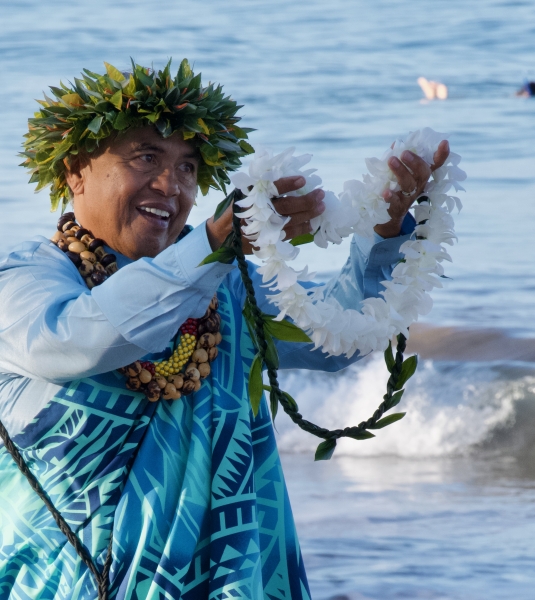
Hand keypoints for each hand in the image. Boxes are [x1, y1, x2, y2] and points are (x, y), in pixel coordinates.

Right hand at [206, 176, 324, 252]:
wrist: (221, 236)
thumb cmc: (235, 210)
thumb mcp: (243, 194)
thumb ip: (262, 188)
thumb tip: (291, 181)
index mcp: (251, 198)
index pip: (271, 189)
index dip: (288, 184)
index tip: (303, 179)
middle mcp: (258, 213)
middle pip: (286, 207)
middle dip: (306, 200)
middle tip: (320, 194)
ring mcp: (264, 229)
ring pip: (291, 222)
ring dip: (309, 214)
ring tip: (321, 207)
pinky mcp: (267, 242)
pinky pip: (289, 235)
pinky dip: (302, 228)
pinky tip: (312, 222)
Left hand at [374, 140, 449, 237]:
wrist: (386, 214)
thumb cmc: (394, 187)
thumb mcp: (397, 172)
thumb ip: (397, 157)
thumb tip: (396, 144)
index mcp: (420, 176)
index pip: (435, 165)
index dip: (441, 155)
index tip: (444, 142)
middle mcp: (418, 186)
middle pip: (423, 174)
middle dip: (415, 162)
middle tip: (404, 153)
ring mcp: (408, 198)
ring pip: (409, 185)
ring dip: (401, 172)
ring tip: (391, 160)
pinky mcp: (396, 208)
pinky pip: (395, 202)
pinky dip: (390, 196)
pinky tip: (385, 191)